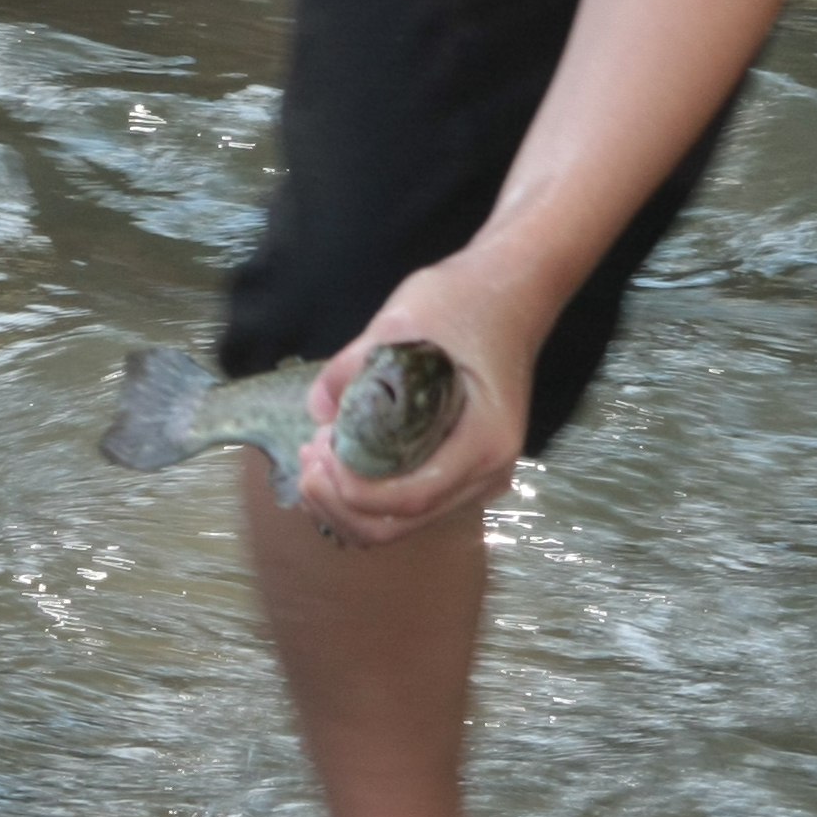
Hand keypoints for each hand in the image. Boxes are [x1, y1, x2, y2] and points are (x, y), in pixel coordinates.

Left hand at [297, 256, 556, 546]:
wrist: (510, 291)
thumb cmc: (464, 301)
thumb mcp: (402, 319)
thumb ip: (356, 365)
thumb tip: (316, 409)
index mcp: (484, 441)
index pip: (412, 498)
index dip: (355, 493)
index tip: (320, 456)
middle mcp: (488, 472)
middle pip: (402, 525)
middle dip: (342, 504)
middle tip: (307, 462)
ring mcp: (477, 476)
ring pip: (402, 523)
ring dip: (349, 504)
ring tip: (315, 459)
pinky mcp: (460, 469)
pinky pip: (409, 502)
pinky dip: (368, 495)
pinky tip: (339, 461)